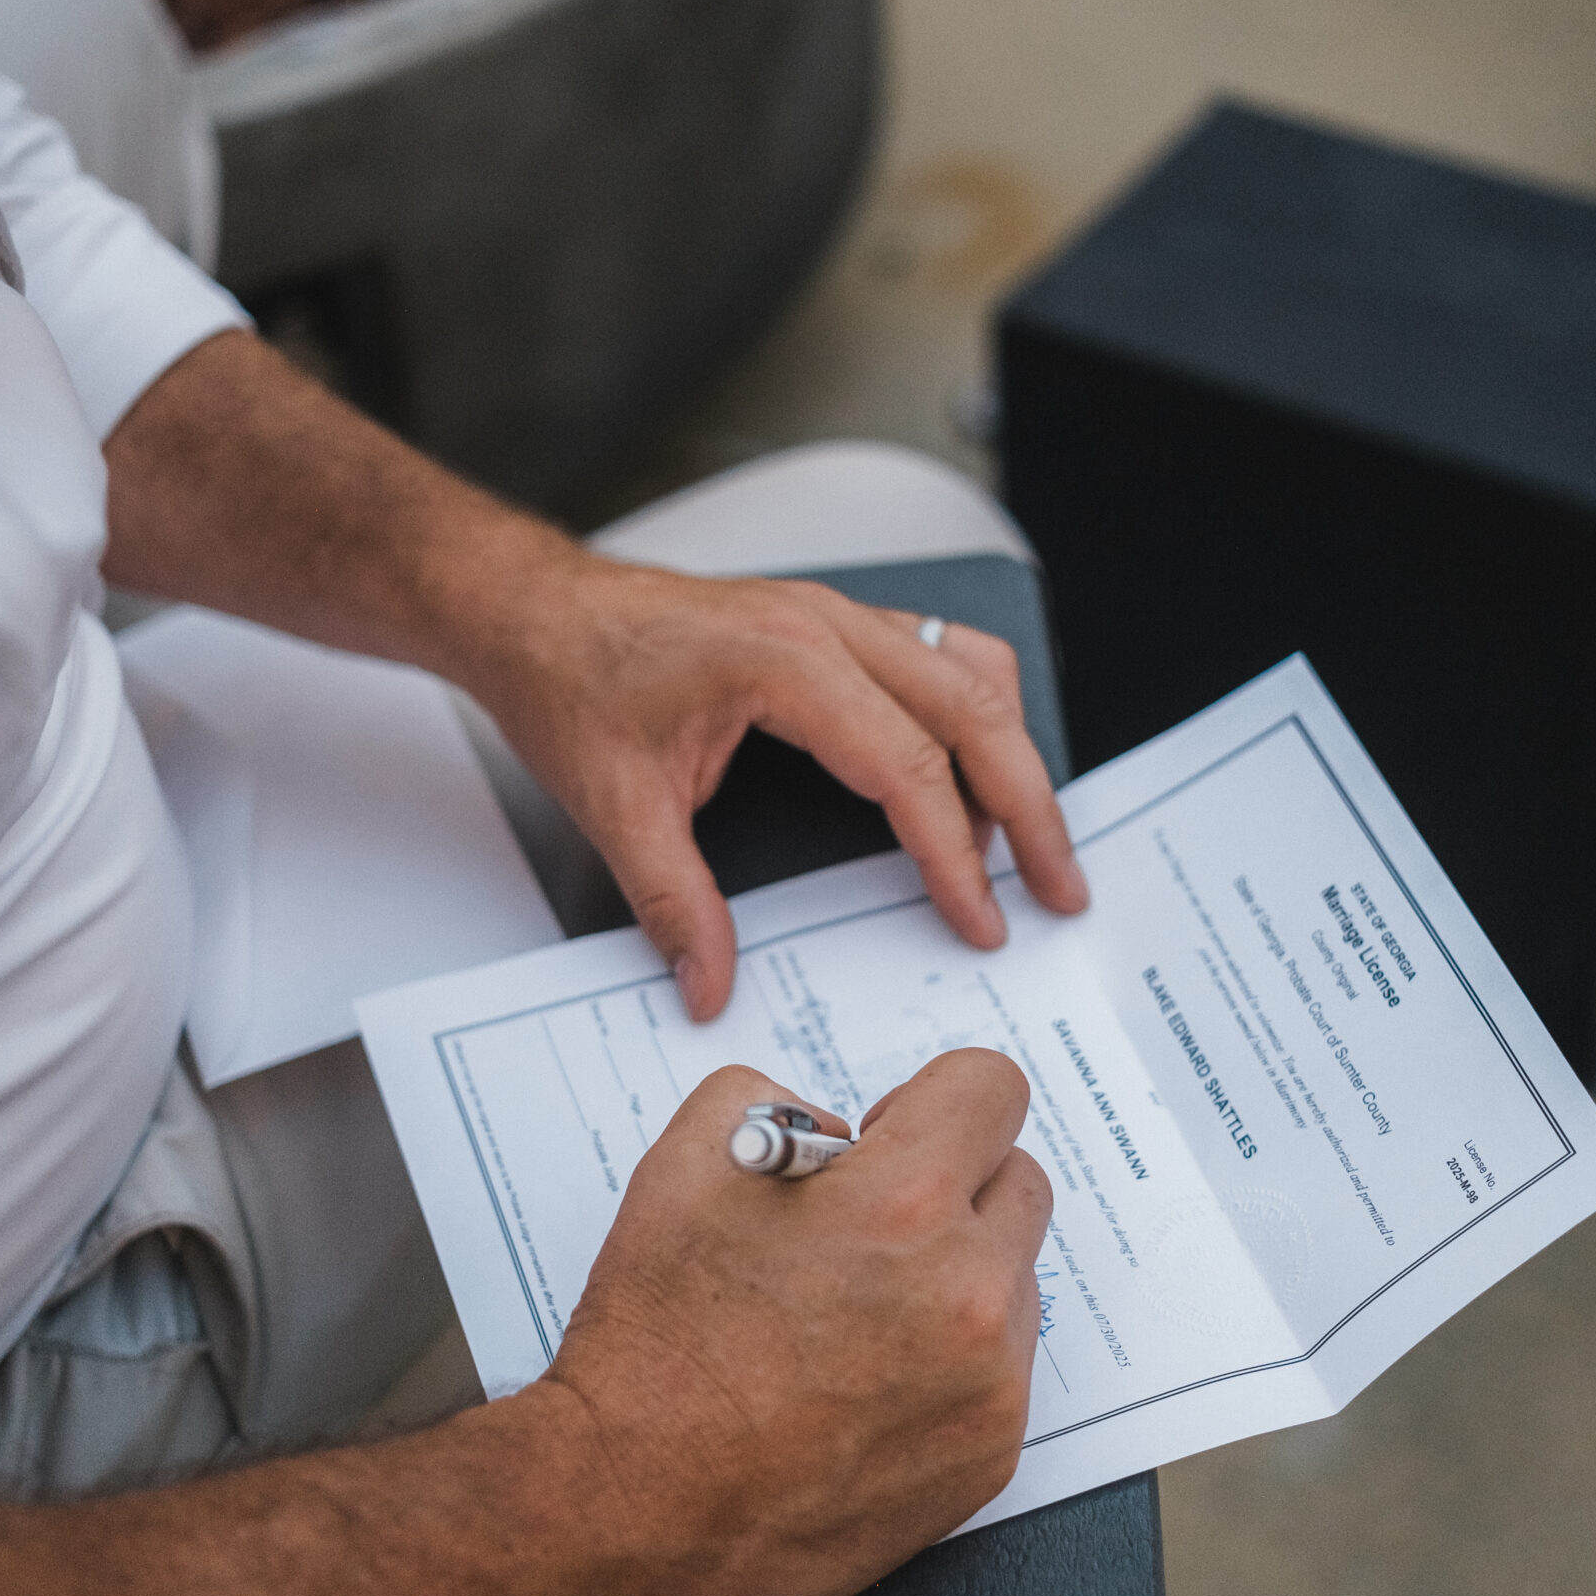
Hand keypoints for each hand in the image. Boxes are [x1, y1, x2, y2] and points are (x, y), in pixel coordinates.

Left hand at [476, 546, 1088, 1018]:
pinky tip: (967, 777)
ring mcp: (836, 615)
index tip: (981, 922)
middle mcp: (827, 626)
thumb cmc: (570, 679)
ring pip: (971, 673)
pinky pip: (938, 656)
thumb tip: (712, 987)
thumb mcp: (614, 805)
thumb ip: (673, 903)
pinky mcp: (831, 622)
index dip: (956, 855)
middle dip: (1030, 809)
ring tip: (1023, 845)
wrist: (534, 609)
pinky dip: (973, 718)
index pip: (910, 768)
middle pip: (975, 713)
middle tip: (1060, 890)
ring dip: (1010, 756)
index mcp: (786, 663)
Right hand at [541, 1051, 1050, 1595]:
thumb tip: (845, 1134)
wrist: (635, 1505)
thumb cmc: (656, 1341)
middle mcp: (969, 1292)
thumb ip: (780, 1101)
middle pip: (1018, 1181)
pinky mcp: (989, 1458)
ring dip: (956, 1276)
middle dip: (952, 1184)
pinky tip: (864, 1383)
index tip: (894, 1134)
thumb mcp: (687, 1162)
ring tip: (854, 1317)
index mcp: (905, 1203)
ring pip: (1012, 1281)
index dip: (933, 1099)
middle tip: (869, 1225)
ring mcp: (989, 1384)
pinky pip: (1000, 1371)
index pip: (990, 1088)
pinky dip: (949, 1361)